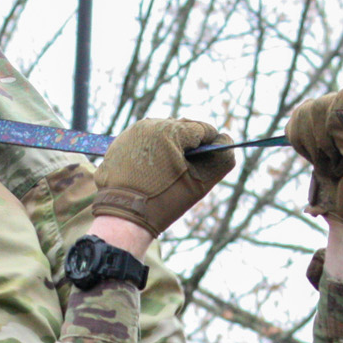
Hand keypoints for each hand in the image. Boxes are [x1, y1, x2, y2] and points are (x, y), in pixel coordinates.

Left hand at [90, 118, 235, 237]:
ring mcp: (130, 134)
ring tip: (167, 174)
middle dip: (187, 148)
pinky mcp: (118, 144)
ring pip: (161, 135)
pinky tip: (150, 174)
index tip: (204, 166)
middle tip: (184, 173)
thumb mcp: (201, 183)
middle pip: (180, 130)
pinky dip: (151, 154)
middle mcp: (147, 125)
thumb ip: (222, 159)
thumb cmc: (165, 201)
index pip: (201, 129)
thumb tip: (225, 140)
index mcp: (169, 130)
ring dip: (168, 150)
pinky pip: (143, 143)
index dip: (209, 147)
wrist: (123, 218)